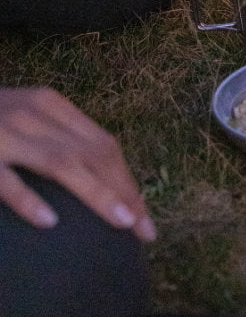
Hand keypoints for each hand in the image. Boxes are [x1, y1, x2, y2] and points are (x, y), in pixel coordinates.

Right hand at [0, 87, 155, 240]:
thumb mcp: (26, 117)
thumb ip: (57, 137)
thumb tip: (99, 175)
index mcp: (52, 105)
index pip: (104, 144)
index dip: (128, 178)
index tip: (144, 214)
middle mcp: (35, 114)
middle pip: (93, 153)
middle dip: (124, 191)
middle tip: (143, 228)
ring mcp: (6, 132)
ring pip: (62, 163)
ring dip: (96, 194)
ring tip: (121, 222)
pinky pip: (5, 179)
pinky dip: (29, 199)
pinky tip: (50, 222)